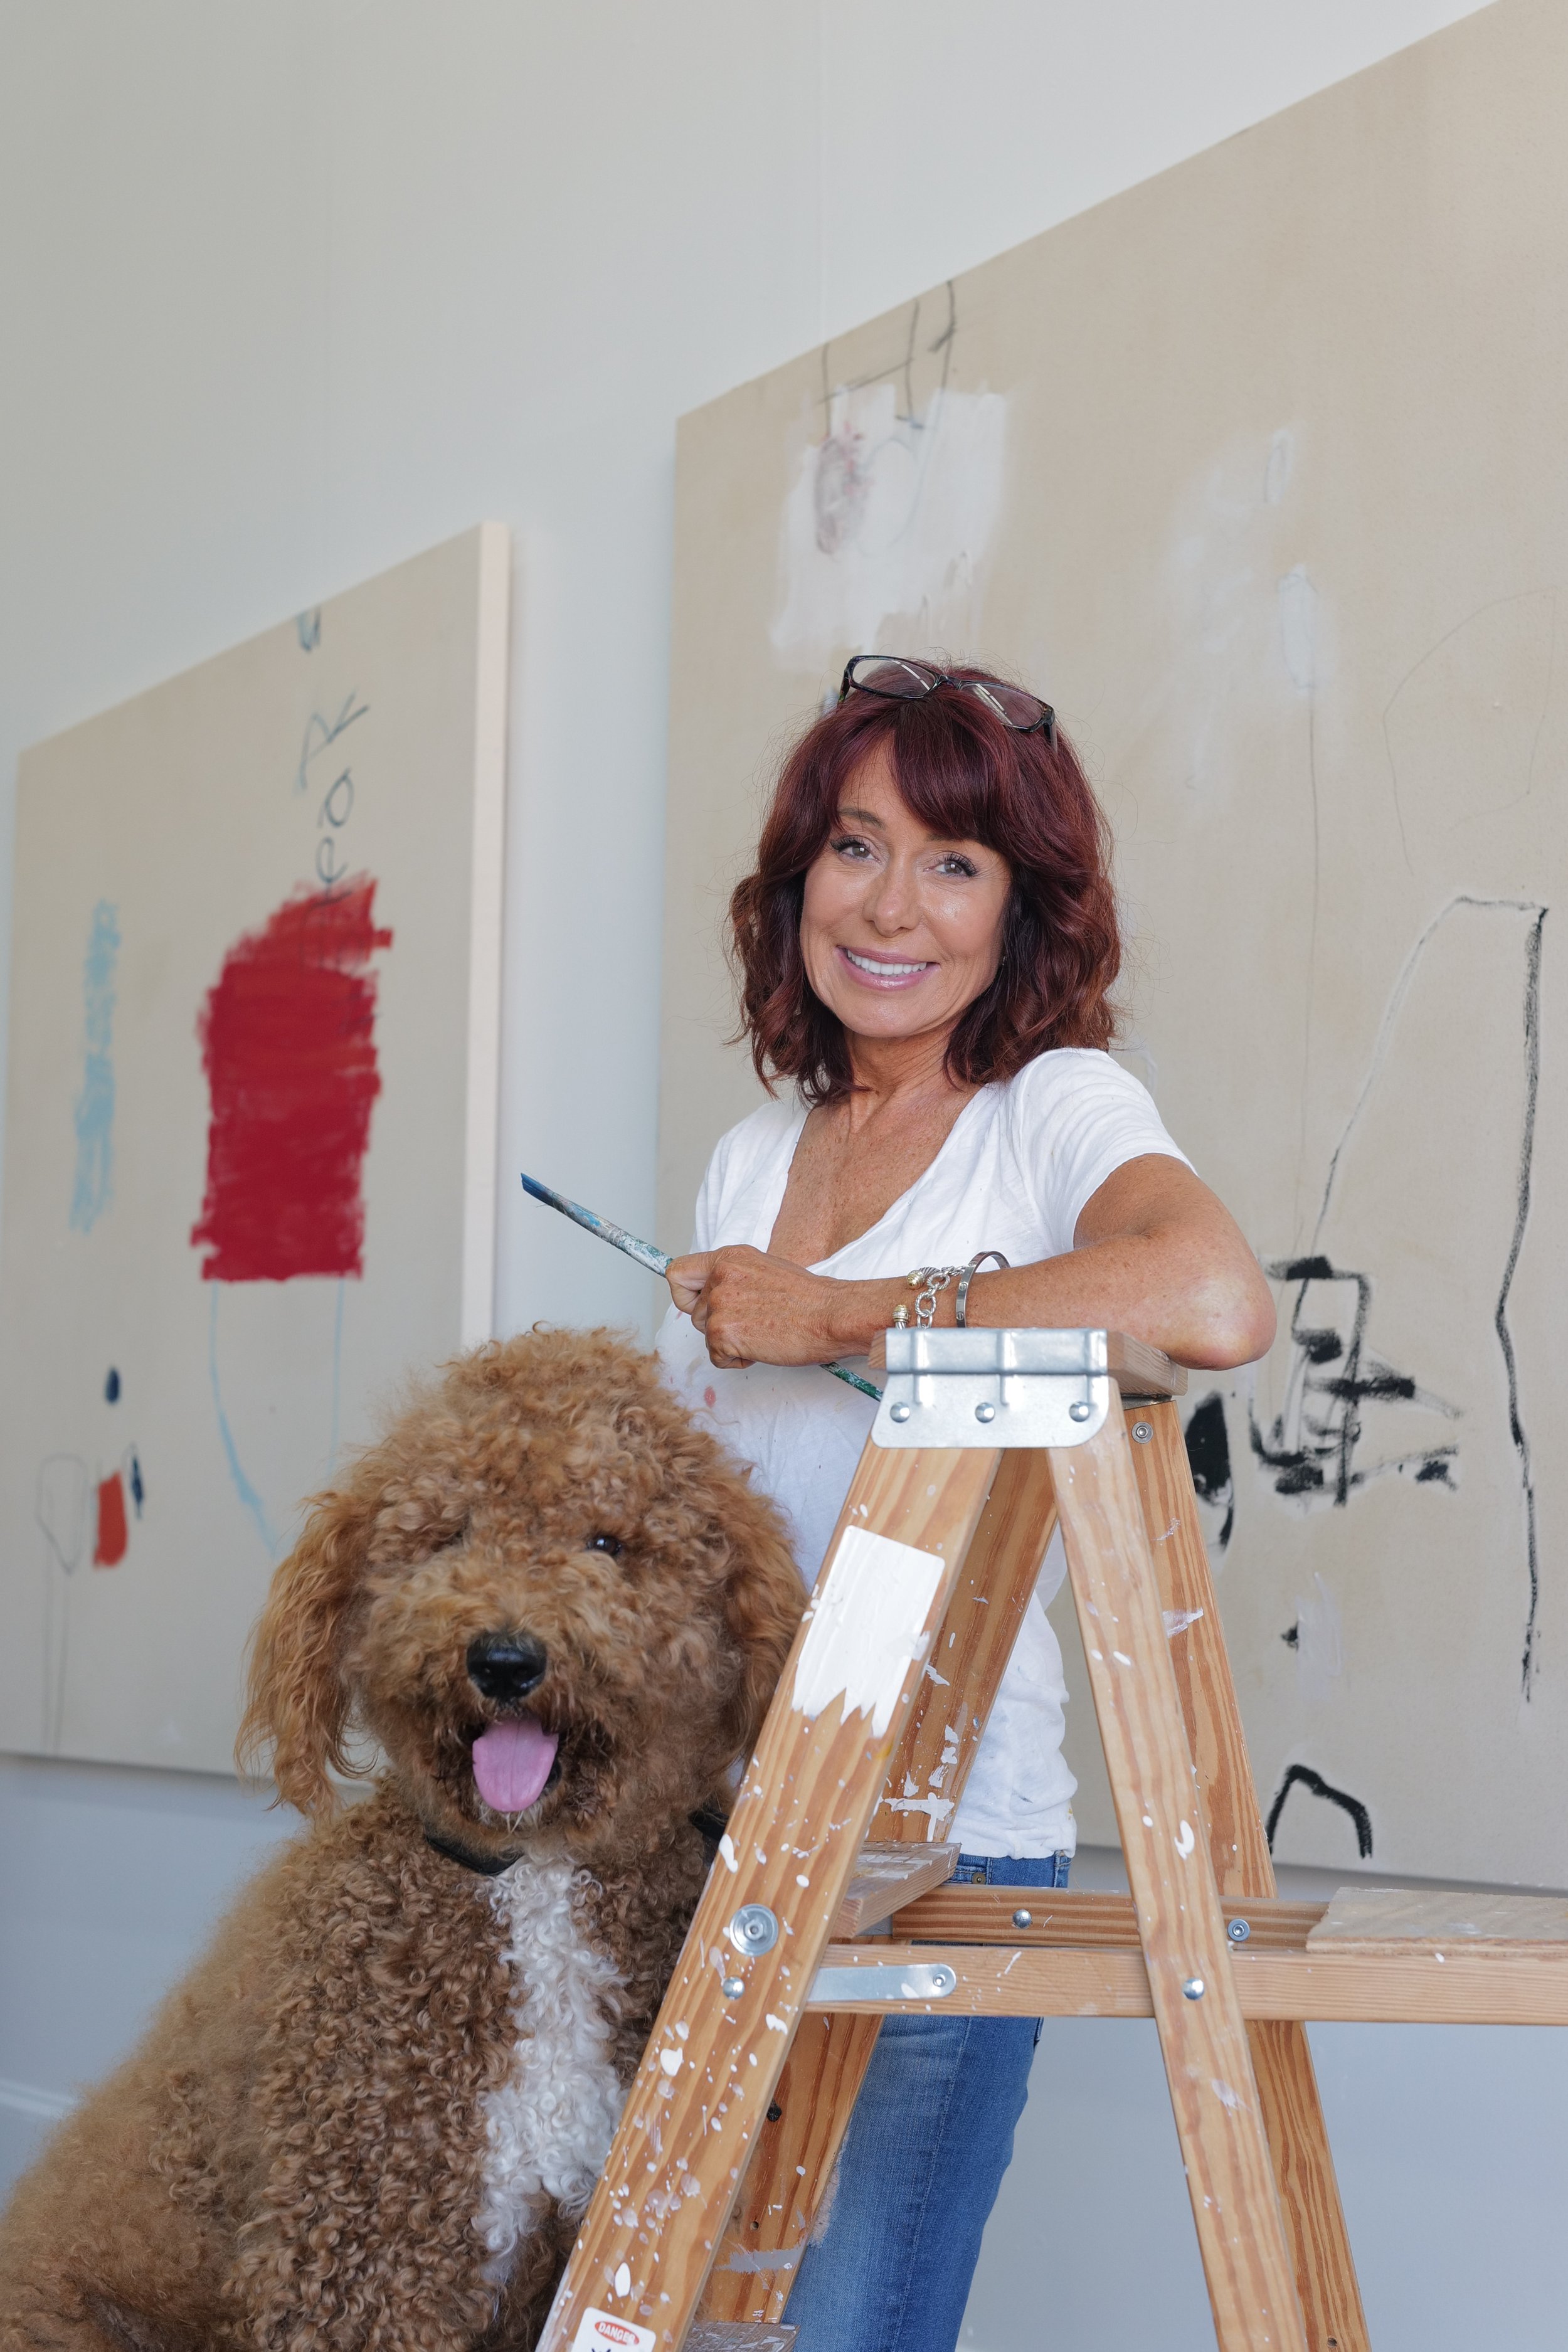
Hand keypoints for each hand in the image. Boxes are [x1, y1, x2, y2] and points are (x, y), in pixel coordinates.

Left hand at [666, 1246, 854, 1370]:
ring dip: (729, 1342)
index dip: (684, 1295)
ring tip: (762, 1334)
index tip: (698, 1305)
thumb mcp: (764, 1269)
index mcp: (729, 1258)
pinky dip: (737, 1360)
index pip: (677, 1273)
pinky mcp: (724, 1333)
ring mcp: (720, 1305)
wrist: (832, 1315)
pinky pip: (716, 1357)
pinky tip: (762, 1347)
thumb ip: (734, 1277)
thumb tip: (714, 1293)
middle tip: (751, 1323)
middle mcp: (720, 1277)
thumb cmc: (809, 1298)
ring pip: (706, 1336)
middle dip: (717, 1325)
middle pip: (693, 1313)